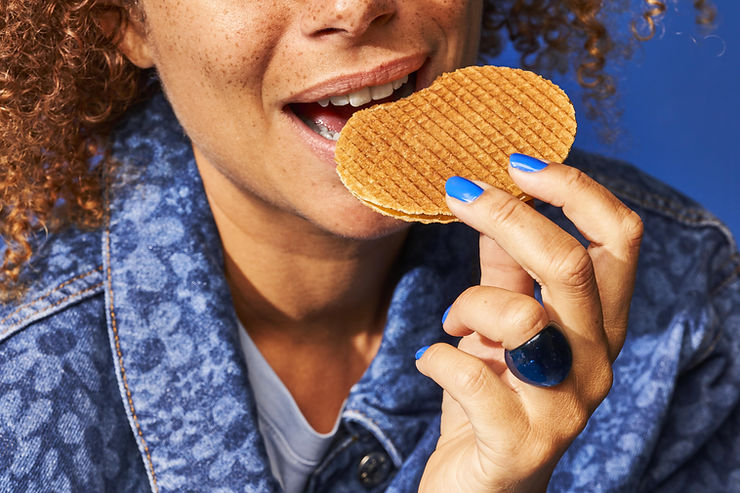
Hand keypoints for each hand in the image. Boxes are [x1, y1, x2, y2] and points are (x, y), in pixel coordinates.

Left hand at [415, 155, 642, 492]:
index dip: (575, 189)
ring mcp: (566, 406)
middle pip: (570, 264)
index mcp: (599, 324)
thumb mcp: (499, 321)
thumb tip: (491, 193)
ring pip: (520, 318)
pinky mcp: (522, 444)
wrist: (479, 487)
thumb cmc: (491, 397)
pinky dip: (437, 357)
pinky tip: (431, 362)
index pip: (619, 238)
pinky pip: (471, 374)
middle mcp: (597, 362)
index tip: (518, 163)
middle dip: (506, 215)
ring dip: (468, 305)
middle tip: (458, 192)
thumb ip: (503, 265)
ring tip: (452, 323)